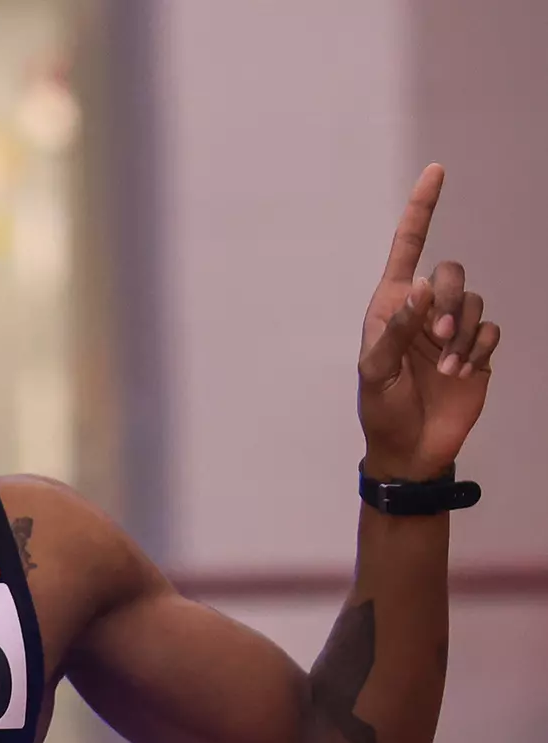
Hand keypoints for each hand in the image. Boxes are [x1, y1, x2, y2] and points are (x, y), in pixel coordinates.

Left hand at [357, 164, 500, 481]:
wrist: (411, 447)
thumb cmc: (382, 409)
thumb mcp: (376, 372)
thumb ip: (395, 330)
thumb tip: (417, 289)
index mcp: (390, 306)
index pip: (407, 248)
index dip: (422, 210)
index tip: (436, 172)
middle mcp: (422, 309)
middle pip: (450, 272)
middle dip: (448, 300)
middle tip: (436, 338)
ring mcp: (450, 329)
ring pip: (473, 301)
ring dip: (462, 335)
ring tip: (446, 370)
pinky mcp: (476, 350)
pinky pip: (490, 330)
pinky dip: (479, 350)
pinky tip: (463, 374)